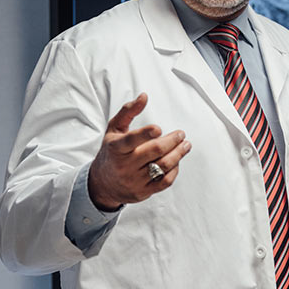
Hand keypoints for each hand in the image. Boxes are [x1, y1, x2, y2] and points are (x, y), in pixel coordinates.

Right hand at [88, 93, 190, 210]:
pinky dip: (174, 170)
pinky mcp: (143, 191)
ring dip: (178, 155)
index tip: (158, 128)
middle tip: (181, 134)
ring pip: (162, 166)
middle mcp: (125, 165)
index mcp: (117, 148)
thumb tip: (144, 96)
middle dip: (172, 141)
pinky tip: (177, 161)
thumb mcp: (114, 129)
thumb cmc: (111, 151)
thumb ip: (128, 111)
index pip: (132, 140)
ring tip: (186, 145)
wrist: (103, 183)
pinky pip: (164, 182)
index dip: (146, 134)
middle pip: (154, 151)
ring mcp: (135, 180)